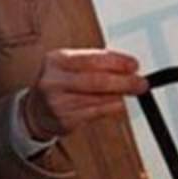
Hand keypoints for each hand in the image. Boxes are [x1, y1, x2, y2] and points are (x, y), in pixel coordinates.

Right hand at [23, 48, 148, 139]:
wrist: (36, 111)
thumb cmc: (59, 83)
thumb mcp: (70, 65)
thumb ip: (96, 63)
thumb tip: (126, 66)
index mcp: (57, 60)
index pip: (92, 59)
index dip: (117, 62)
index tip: (134, 65)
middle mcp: (55, 80)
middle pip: (97, 80)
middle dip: (124, 81)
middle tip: (140, 82)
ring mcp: (58, 102)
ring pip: (98, 98)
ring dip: (120, 95)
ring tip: (132, 91)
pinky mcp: (65, 119)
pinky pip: (96, 112)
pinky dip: (111, 107)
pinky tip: (118, 103)